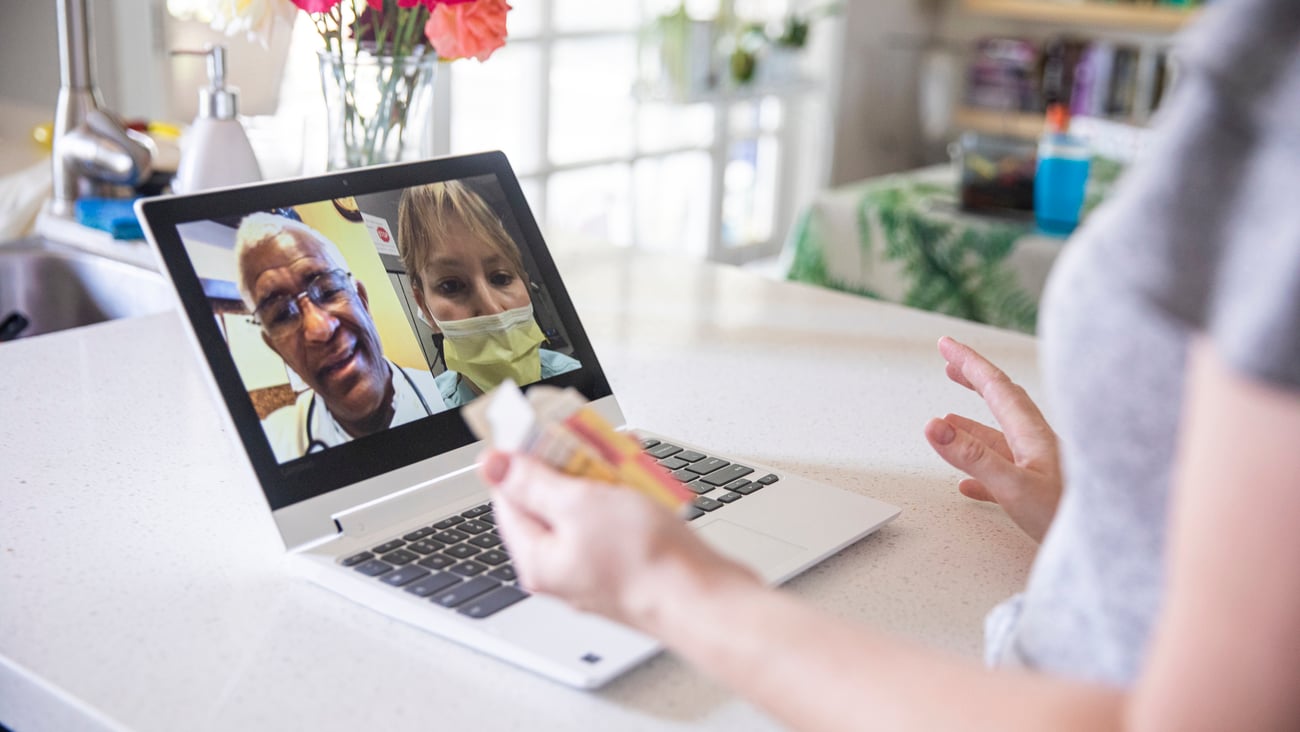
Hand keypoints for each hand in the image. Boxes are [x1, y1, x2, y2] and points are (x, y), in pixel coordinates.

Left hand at [480, 451, 759, 628]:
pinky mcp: (627, 567)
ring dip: (602, 477)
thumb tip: (492, 466)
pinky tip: (644, 482)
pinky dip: (625, 498)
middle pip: (550, 502)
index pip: (509, 498)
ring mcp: (596, 569)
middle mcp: (562, 569)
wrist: (706, 602)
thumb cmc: (646, 562)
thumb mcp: (579, 505)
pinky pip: (614, 523)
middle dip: (570, 464)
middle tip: (589, 439)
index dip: (521, 459)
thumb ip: (532, 482)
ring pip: (587, 509)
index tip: (540, 429)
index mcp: (537, 559)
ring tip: (625, 456)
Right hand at [924, 336, 1061, 542]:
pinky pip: (1002, 473)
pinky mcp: (1039, 494)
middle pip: (1000, 401)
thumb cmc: (1070, 516)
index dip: (969, 363)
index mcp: (1031, 433)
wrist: (1110, 545)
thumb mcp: (1014, 486)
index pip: (995, 386)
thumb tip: (935, 426)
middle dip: (973, 379)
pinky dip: (980, 470)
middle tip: (950, 364)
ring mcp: (1039, 467)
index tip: (947, 345)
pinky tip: (968, 483)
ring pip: (999, 437)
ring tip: (948, 421)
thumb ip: (973, 456)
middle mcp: (1037, 444)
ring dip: (971, 425)